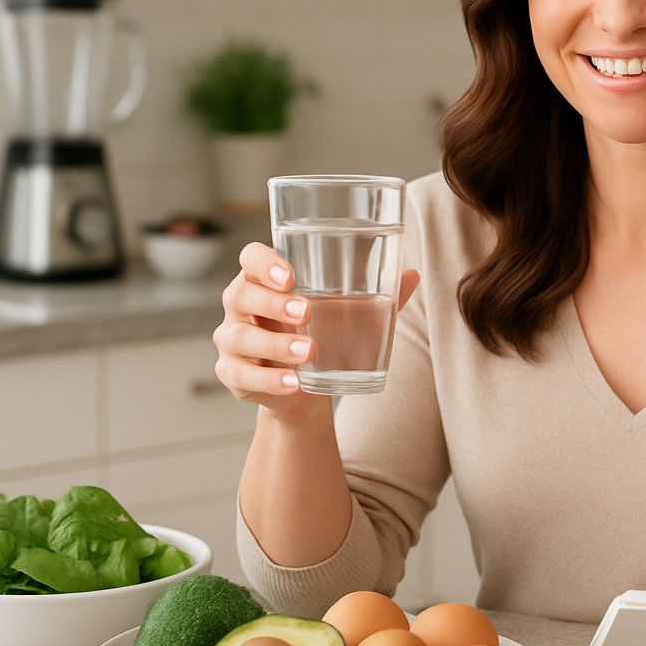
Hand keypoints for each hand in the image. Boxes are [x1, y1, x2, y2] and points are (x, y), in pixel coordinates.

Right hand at [214, 242, 420, 417]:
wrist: (304, 388)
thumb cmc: (323, 333)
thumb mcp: (349, 314)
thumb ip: (378, 295)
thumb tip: (412, 274)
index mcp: (264, 280)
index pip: (250, 258)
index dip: (264, 262)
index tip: (291, 275)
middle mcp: (241, 305)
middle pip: (241, 294)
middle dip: (272, 303)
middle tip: (307, 312)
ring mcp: (232, 340)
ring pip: (239, 338)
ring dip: (274, 346)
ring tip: (310, 352)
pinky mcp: (232, 374)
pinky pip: (239, 376)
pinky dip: (268, 381)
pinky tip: (292, 383)